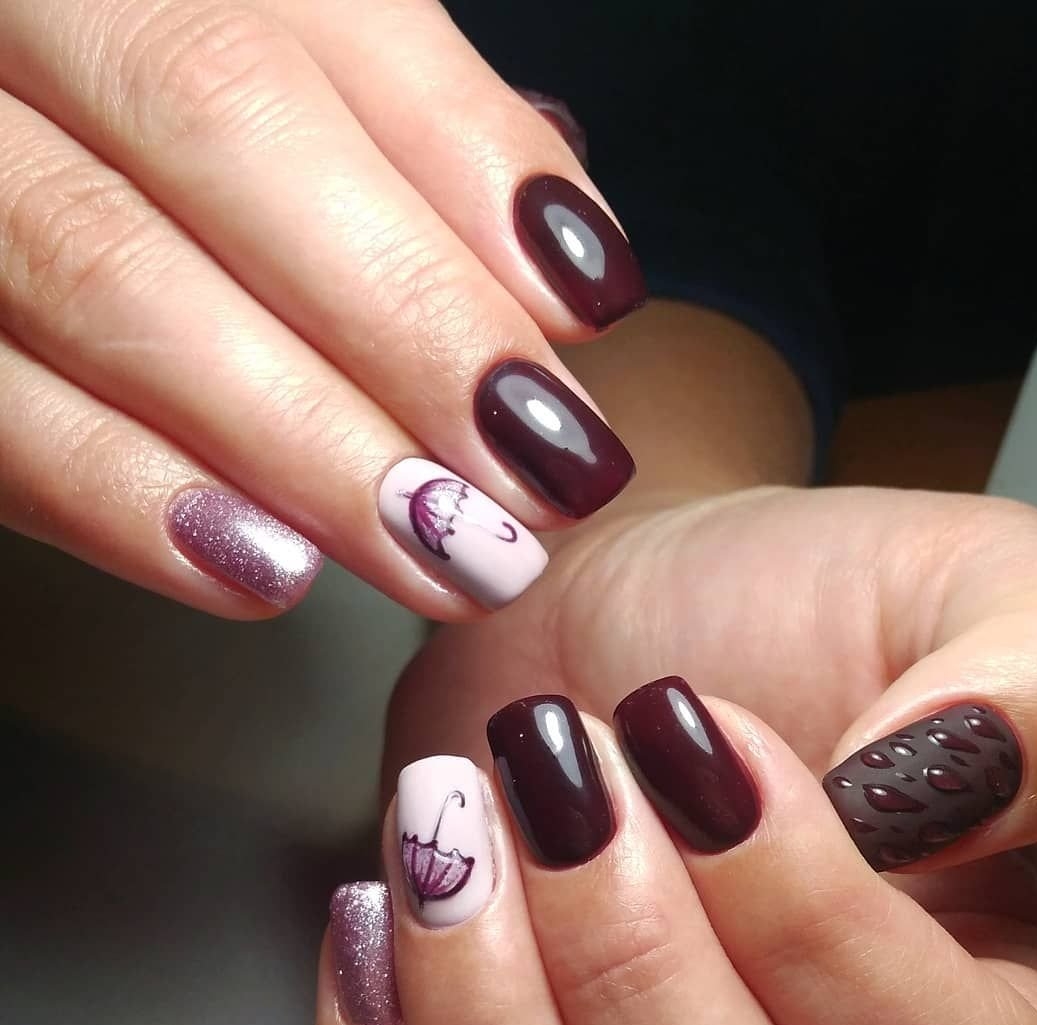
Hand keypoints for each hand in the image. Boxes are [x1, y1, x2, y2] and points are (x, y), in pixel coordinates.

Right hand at [0, 0, 640, 617]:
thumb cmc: (151, 142)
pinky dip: (128, 496)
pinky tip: (263, 566)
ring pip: (97, 263)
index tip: (587, 304)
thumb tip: (564, 268)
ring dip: (296, 434)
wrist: (5, 148)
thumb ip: (415, 142)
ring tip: (431, 542)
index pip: (328, 12)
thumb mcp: (284, 82)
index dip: (470, 162)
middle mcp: (28, 8)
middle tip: (527, 474)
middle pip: (221, 114)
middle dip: (402, 314)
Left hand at [315, 485, 1036, 1024]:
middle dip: (633, 974)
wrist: (618, 620)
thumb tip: (968, 780)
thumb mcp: (953, 588)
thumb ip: (1036, 683)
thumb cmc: (787, 609)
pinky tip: (393, 912)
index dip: (808, 932)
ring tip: (461, 834)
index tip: (702, 751)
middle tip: (565, 780)